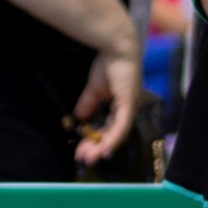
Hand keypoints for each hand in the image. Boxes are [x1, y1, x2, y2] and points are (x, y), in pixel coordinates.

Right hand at [71, 32, 143, 170]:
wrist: (117, 48)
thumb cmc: (109, 64)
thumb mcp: (94, 89)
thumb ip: (87, 104)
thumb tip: (77, 118)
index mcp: (120, 107)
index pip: (108, 129)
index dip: (94, 140)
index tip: (80, 150)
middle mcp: (127, 111)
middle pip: (112, 135)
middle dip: (96, 148)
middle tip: (82, 159)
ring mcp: (129, 109)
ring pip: (116, 135)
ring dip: (102, 147)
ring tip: (89, 158)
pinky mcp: (129, 105)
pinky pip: (121, 127)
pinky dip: (113, 140)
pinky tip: (104, 150)